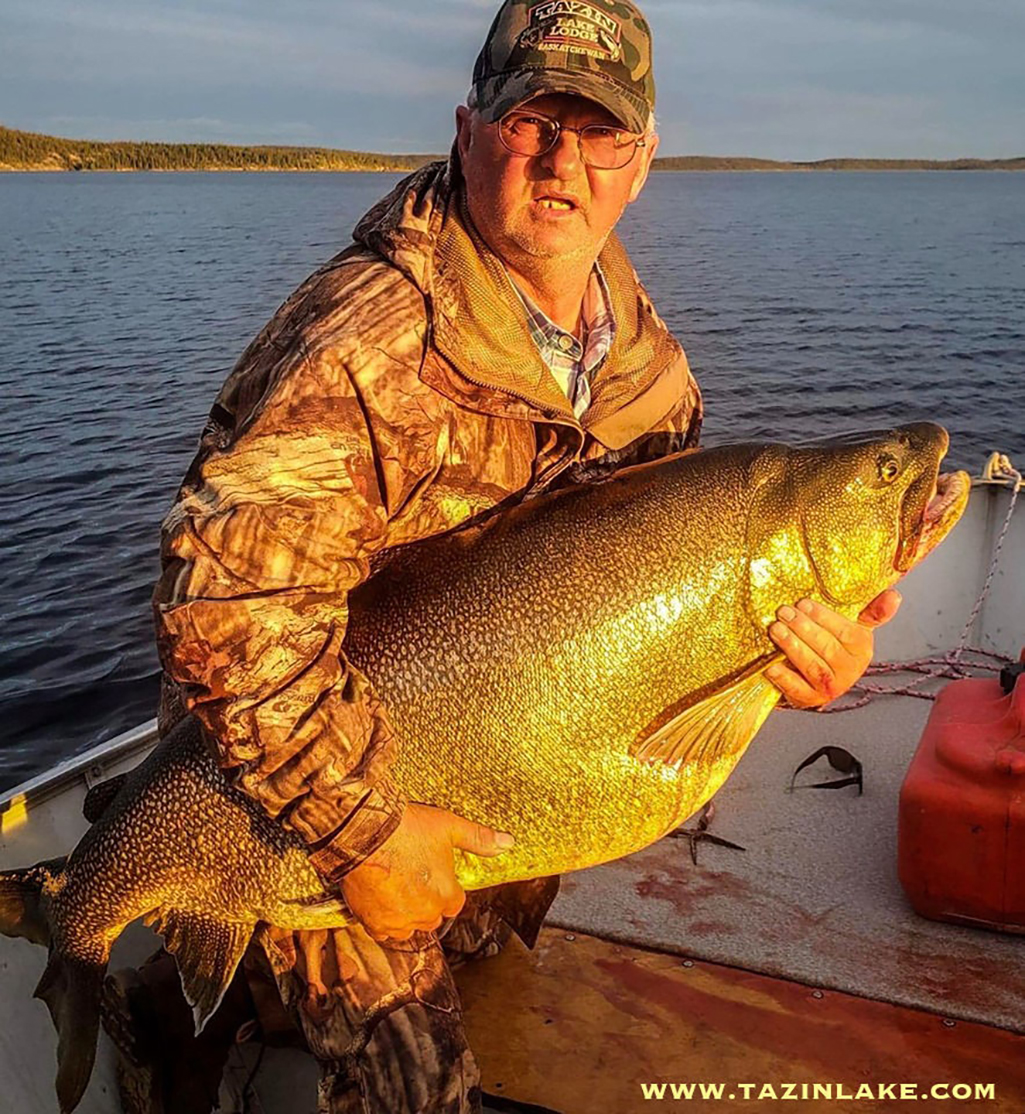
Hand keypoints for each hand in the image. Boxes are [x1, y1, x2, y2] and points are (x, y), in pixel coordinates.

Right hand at [340, 802, 514, 942]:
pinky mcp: (374, 924)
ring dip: (404, 913)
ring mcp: (399, 923)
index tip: (431, 873)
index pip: (453, 903)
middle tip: (412, 875)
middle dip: (425, 901)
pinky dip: (383, 919)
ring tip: (395, 885)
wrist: (364, 832)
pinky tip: (379, 896)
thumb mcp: (449, 827)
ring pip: (408, 927)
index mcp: (447, 896)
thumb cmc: (408, 828)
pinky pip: (383, 932)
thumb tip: (508, 843)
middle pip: (431, 916)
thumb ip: (479, 839)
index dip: (443, 888)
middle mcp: (425, 915)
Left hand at [764, 590, 901, 708]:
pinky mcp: (810, 698)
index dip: (823, 617)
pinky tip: (771, 666)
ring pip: (812, 666)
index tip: (803, 603)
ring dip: (792, 647)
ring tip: (776, 630)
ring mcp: (831, 686)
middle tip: (784, 612)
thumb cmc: (835, 644)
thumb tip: (895, 596)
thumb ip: (872, 611)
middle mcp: (850, 669)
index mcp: (862, 648)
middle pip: (826, 647)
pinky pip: (797, 689)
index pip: (845, 631)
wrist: (820, 678)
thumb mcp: (854, 626)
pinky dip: (784, 678)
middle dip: (803, 628)